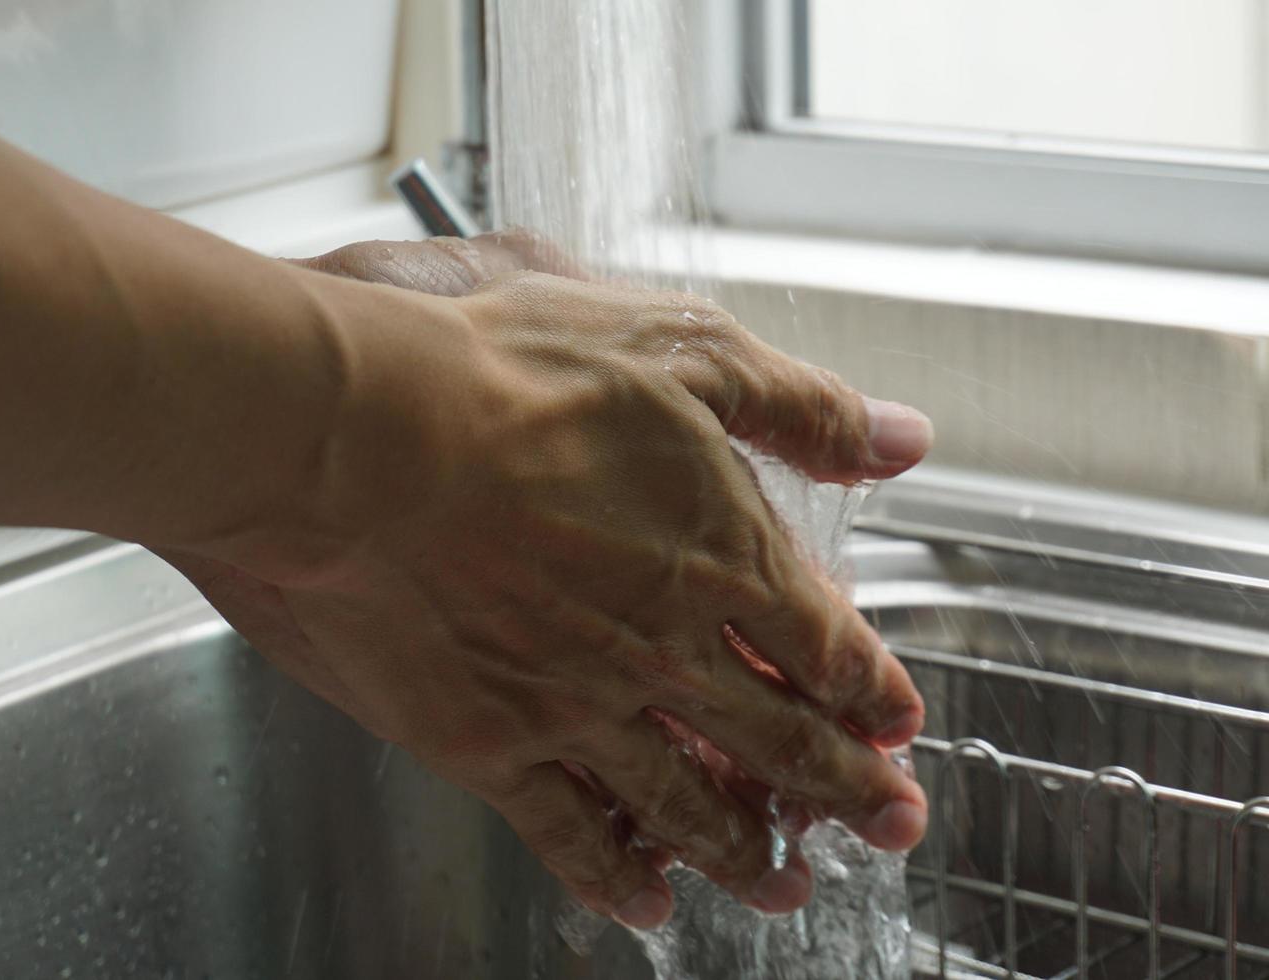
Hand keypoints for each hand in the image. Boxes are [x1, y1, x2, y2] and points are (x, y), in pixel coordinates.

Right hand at [162, 241, 932, 928]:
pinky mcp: (490, 744)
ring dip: (747, 852)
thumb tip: (902, 440)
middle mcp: (666, 651)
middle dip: (849, 791)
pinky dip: (615, 876)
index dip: (871, 692)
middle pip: (779, 741)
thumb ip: (800, 406)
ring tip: (785, 888)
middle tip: (889, 826)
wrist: (366, 439)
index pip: (825, 647)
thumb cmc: (511, 380)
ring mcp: (578, 708)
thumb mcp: (685, 351)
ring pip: (687, 805)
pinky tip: (642, 901)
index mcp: (722, 556)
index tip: (897, 724)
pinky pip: (569, 832)